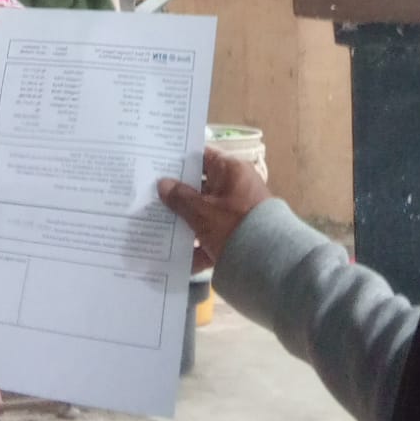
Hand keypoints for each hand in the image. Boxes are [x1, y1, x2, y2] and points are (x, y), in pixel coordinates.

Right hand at [158, 144, 270, 268]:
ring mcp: (237, 212)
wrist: (270, 264)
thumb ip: (180, 198)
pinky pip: (212, 236)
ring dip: (184, 222)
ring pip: (204, 213)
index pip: (202, 156)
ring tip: (156, 226)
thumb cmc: (234, 227)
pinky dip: (196, 246)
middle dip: (177, 195)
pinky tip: (174, 256)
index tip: (157, 162)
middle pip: (201, 186)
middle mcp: (236, 187)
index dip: (179, 160)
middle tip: (149, 195)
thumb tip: (163, 183)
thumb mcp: (203, 213)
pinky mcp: (237, 235)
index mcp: (231, 171)